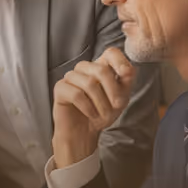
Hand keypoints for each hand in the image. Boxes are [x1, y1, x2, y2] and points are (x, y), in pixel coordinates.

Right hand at [51, 47, 135, 167]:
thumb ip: (126, 82)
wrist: (84, 134)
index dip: (120, 61)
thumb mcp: (120, 98)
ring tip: (102, 115)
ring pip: (89, 83)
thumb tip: (128, 70)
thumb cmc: (101, 114)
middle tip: (116, 107)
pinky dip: (87, 107)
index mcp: (100, 67)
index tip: (125, 75)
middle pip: (101, 69)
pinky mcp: (60, 88)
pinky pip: (76, 94)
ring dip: (101, 103)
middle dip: (112, 92)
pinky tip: (90, 114)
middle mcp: (85, 69)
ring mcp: (71, 77)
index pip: (111, 53)